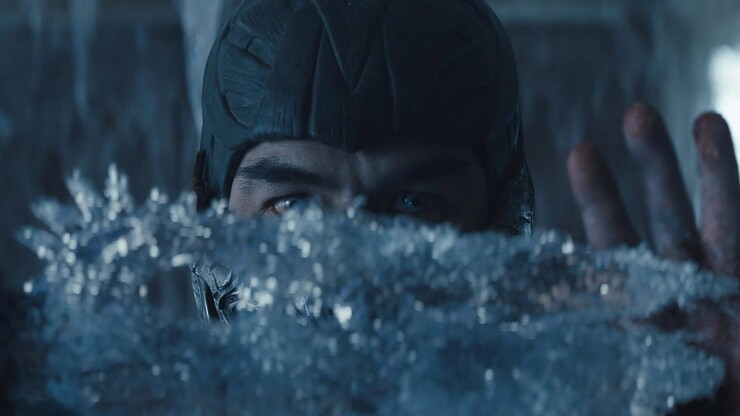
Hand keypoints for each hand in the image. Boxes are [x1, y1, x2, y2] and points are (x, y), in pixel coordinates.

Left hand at [567, 103, 739, 413]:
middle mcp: (678, 297)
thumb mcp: (619, 392)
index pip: (611, 247)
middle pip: (663, 218)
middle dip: (653, 167)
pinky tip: (728, 148)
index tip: (582, 153)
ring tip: (705, 118)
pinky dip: (738, 199)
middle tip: (638, 112)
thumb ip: (580, 364)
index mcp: (632, 314)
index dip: (600, 199)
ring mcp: (722, 296)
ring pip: (718, 221)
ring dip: (714, 171)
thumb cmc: (676, 410)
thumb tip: (533, 333)